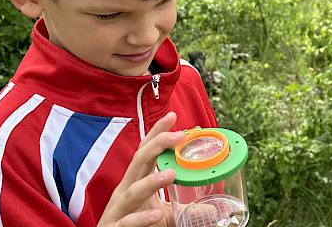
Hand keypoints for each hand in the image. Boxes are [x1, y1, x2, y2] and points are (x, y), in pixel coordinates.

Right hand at [98, 112, 184, 226]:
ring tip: (171, 173)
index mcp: (135, 181)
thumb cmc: (134, 224)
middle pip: (139, 161)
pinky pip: (129, 221)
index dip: (157, 133)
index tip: (173, 116)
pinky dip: (142, 218)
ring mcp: (119, 209)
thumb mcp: (163, 214)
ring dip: (151, 181)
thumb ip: (183, 208)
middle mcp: (126, 190)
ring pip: (133, 191)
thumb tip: (212, 208)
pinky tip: (157, 214)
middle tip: (180, 135)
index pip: (146, 151)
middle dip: (157, 145)